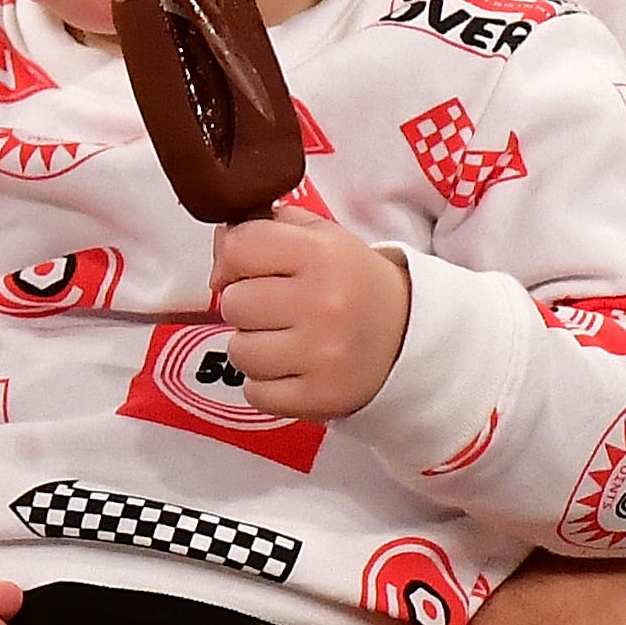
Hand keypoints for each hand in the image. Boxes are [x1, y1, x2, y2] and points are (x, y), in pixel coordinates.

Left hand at [209, 217, 409, 420]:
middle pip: (233, 304)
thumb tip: (219, 250)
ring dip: (253, 347)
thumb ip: (265, 228)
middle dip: (247, 306)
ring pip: (239, 352)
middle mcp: (323, 302)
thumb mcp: (321, 238)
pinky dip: (266, 384)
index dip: (234, 259)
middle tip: (278, 309)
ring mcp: (322, 354)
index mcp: (322, 254)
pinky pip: (255, 393)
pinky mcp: (320, 396)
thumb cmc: (349, 283)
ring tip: (285, 340)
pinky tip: (292, 369)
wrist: (406, 335)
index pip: (239, 247)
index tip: (251, 270)